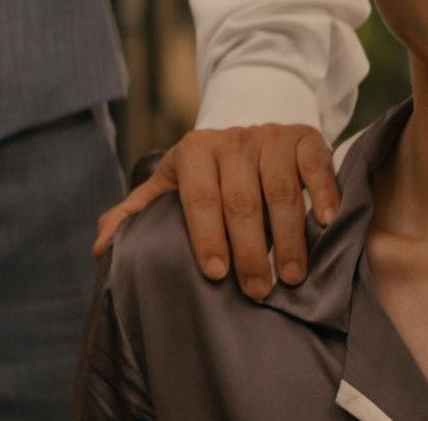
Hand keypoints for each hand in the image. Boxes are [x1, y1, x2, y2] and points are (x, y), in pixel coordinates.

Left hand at [92, 123, 341, 299]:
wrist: (250, 136)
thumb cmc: (208, 176)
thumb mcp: (170, 189)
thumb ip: (136, 216)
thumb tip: (100, 249)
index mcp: (195, 151)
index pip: (200, 198)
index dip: (207, 237)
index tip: (215, 275)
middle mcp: (233, 140)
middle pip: (242, 199)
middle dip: (250, 250)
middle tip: (257, 291)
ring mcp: (272, 136)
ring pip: (281, 189)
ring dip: (288, 236)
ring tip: (290, 276)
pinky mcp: (306, 136)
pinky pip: (315, 165)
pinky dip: (323, 193)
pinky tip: (327, 223)